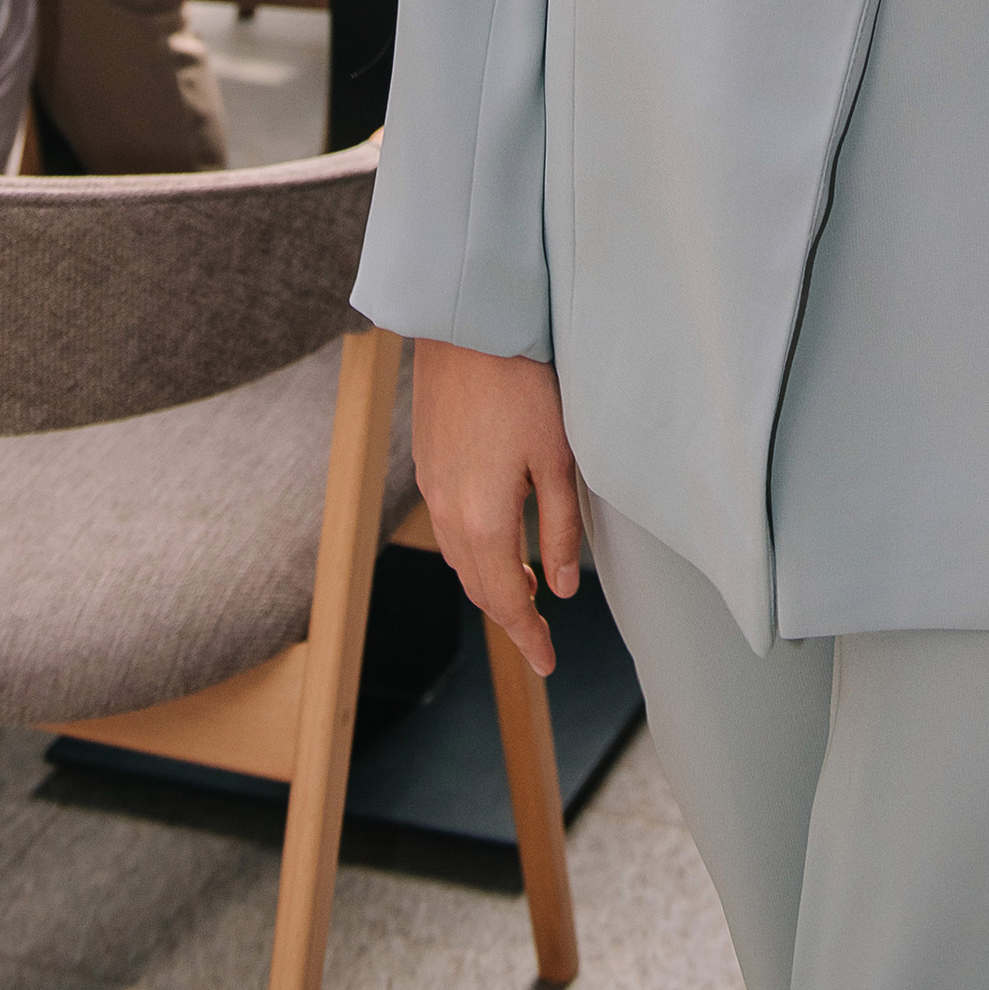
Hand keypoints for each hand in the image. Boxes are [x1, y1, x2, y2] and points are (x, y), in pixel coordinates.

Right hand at [412, 338, 582, 676]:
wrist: (466, 326)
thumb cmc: (521, 385)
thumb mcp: (557, 459)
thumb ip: (559, 530)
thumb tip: (562, 587)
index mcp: (484, 521)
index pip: (506, 602)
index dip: (529, 637)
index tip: (548, 663)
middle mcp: (448, 513)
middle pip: (478, 586)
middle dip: (509, 614)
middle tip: (540, 633)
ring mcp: (432, 487)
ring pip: (460, 559)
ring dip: (490, 581)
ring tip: (526, 584)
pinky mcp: (427, 463)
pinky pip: (448, 527)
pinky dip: (473, 549)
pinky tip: (497, 534)